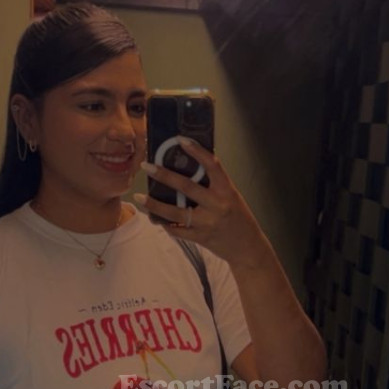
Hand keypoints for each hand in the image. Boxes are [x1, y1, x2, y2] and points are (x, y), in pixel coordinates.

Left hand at [137, 138, 268, 266]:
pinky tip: (155, 217)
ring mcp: (207, 223)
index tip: (180, 139)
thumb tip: (191, 167)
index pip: (212, 165)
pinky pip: (177, 230)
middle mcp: (217, 205)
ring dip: (154, 204)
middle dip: (164, 175)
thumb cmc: (239, 218)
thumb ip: (214, 185)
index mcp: (226, 191)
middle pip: (186, 187)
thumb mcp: (231, 197)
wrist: (248, 248)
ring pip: (175, 213)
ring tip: (140, 197)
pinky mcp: (200, 238)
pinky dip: (165, 223)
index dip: (197, 151)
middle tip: (146, 166)